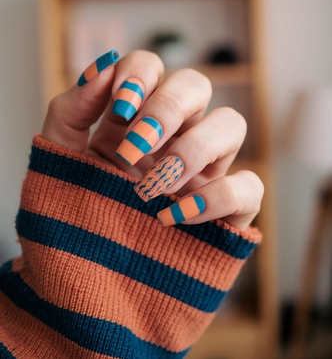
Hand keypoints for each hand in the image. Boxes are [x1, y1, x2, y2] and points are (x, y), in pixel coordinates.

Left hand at [42, 50, 263, 229]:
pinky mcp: (226, 213)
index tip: (121, 106)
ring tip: (155, 185)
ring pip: (232, 124)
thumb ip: (71, 112)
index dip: (141, 74)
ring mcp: (202, 174)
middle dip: (169, 106)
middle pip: (196, 85)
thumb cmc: (72, 225)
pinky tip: (175, 216)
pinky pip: (248, 186)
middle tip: (138, 144)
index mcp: (132, 123)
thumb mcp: (57, 163)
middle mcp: (171, 139)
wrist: (86, 291)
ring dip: (195, 146)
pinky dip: (216, 196)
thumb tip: (104, 66)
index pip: (151, 69)